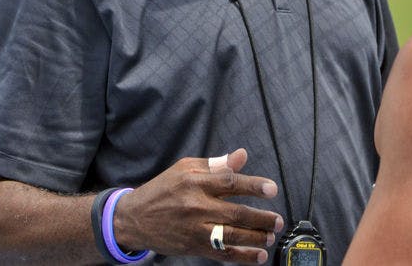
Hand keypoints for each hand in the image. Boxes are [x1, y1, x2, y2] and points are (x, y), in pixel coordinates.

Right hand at [113, 148, 281, 263]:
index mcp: (195, 183)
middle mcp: (196, 206)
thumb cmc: (163, 189)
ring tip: (270, 236)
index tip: (271, 189)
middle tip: (277, 220)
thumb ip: (215, 165)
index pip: (230, 182)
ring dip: (255, 238)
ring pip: (231, 235)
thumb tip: (241, 156)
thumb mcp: (184, 169)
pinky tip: (257, 256)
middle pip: (235, 213)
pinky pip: (221, 253)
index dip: (253, 185)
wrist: (134, 218)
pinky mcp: (193, 247)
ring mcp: (195, 229)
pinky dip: (242, 256)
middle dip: (261, 218)